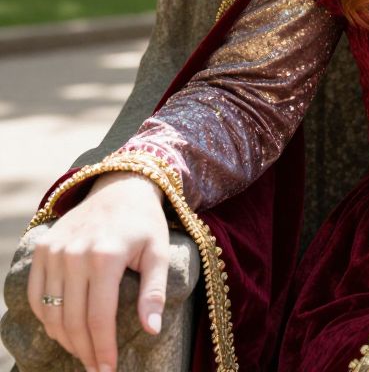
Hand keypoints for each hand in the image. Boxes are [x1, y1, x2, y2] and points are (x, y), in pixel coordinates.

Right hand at [26, 171, 169, 371]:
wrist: (121, 186)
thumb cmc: (144, 223)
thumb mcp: (159, 251)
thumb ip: (154, 291)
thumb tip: (151, 330)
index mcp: (105, 256)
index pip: (98, 317)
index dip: (102, 348)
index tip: (108, 369)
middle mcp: (74, 254)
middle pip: (72, 320)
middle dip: (84, 350)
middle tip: (95, 368)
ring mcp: (54, 251)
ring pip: (51, 312)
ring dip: (64, 339)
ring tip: (82, 351)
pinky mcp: (42, 249)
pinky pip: (38, 295)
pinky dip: (47, 317)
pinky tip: (63, 329)